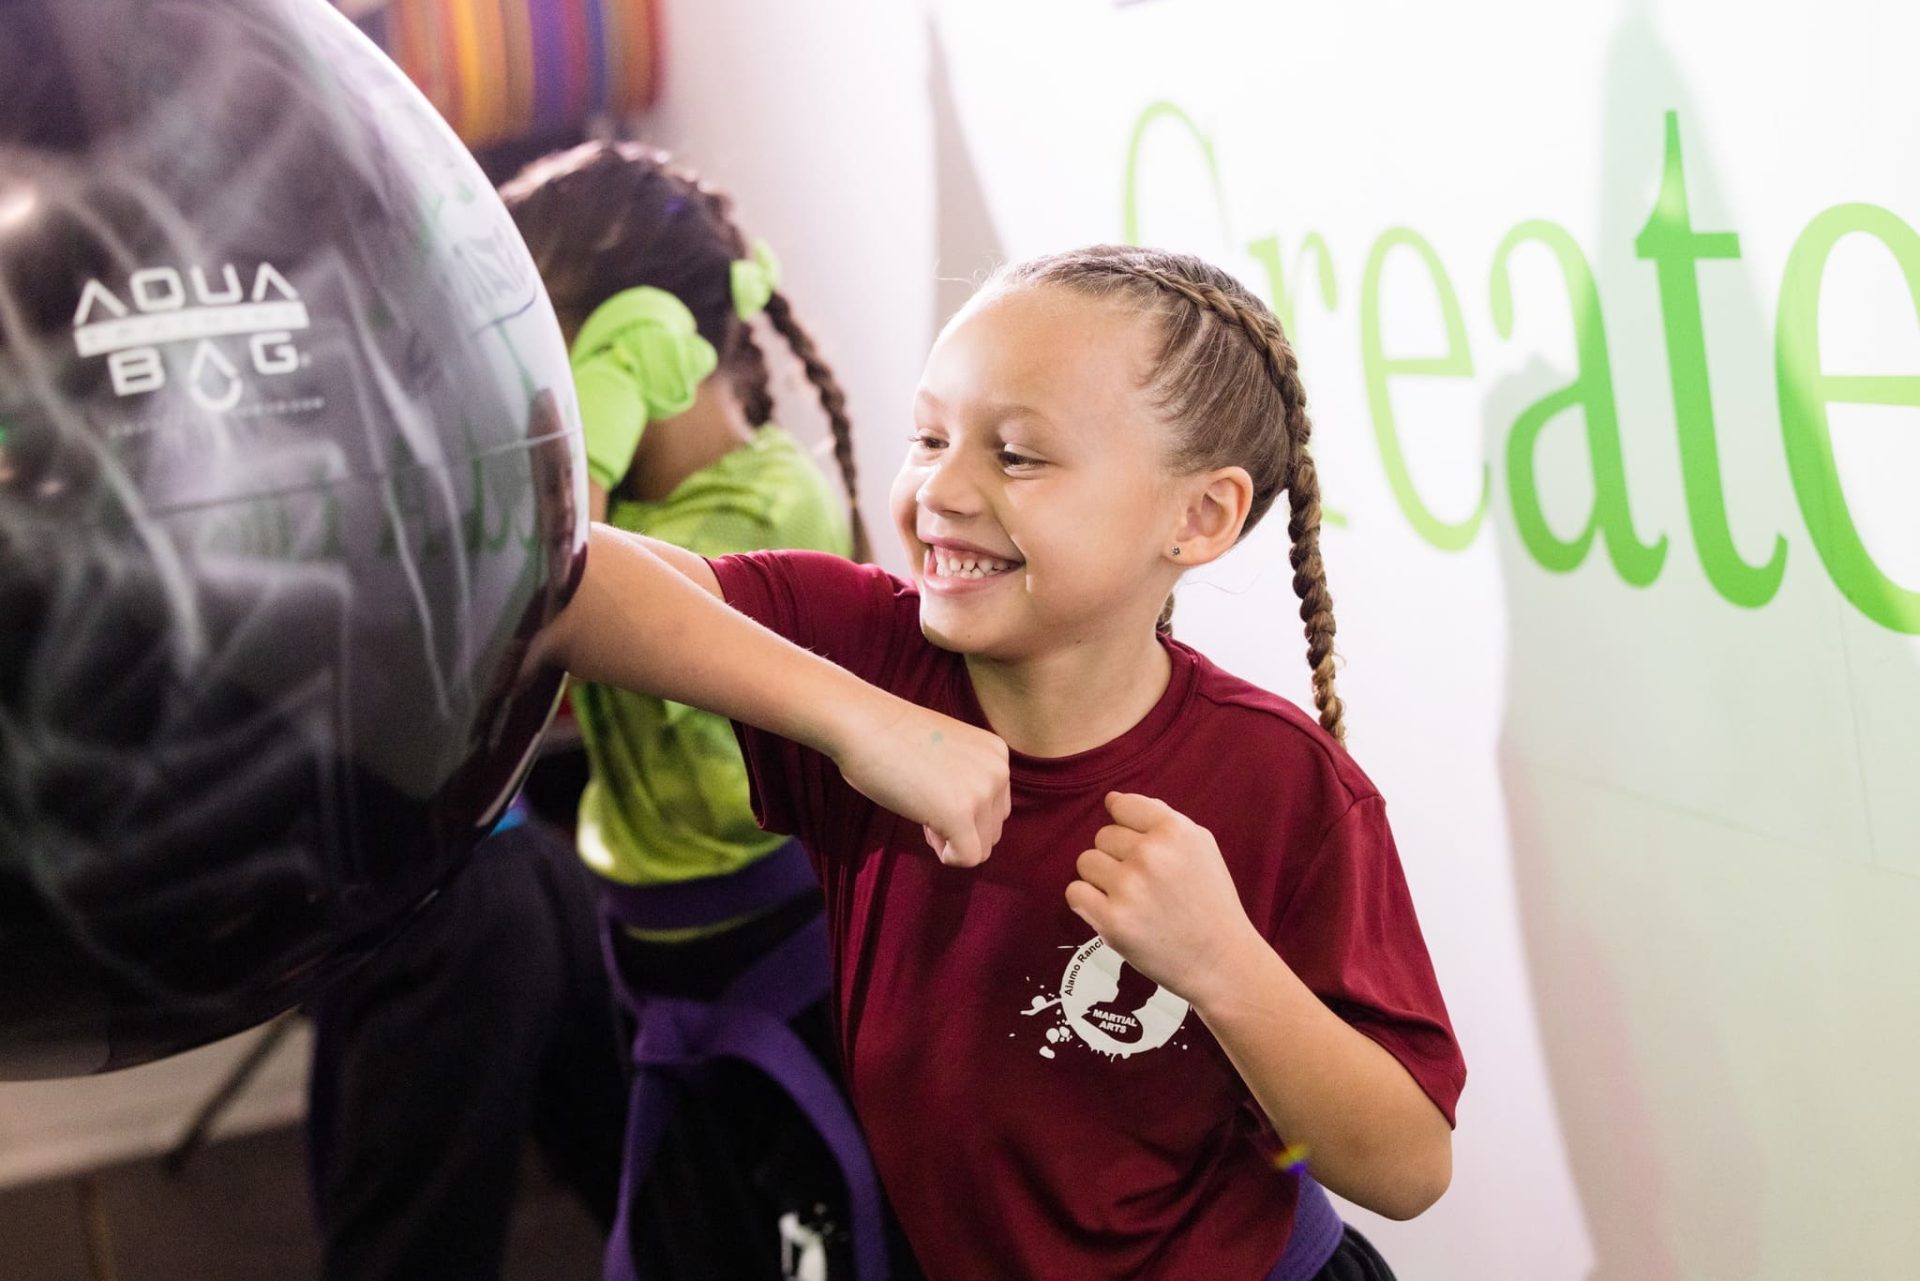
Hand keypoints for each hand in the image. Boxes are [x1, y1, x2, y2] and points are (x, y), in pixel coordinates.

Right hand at [832, 696, 1009, 866]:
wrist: (862, 723)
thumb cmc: (892, 738)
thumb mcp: (948, 752)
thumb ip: (967, 780)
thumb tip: (970, 825)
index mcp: (996, 754)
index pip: (996, 807)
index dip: (963, 812)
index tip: (932, 794)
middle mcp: (998, 771)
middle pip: (992, 830)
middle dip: (959, 830)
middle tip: (922, 804)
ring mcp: (981, 793)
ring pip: (982, 847)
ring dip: (951, 840)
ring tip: (921, 810)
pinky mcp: (959, 814)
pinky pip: (967, 858)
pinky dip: (948, 856)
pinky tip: (925, 830)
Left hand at [1065, 792, 1262, 1000]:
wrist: (1221, 960)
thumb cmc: (1210, 902)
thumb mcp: (1200, 846)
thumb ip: (1160, 818)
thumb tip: (1113, 800)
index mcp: (1174, 830)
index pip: (1122, 805)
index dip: (1128, 828)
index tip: (1142, 849)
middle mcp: (1150, 854)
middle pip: (1102, 836)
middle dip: (1117, 857)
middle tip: (1145, 884)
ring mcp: (1129, 887)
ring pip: (1086, 862)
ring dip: (1101, 879)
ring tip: (1131, 899)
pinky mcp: (1112, 921)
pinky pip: (1075, 893)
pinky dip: (1088, 903)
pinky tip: (1114, 912)